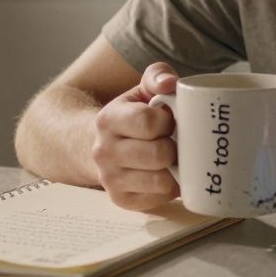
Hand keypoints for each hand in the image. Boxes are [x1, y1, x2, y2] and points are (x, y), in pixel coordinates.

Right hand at [91, 62, 179, 210]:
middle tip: (175, 141)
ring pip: (161, 181)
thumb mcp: (141, 90)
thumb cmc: (132, 115)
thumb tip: (171, 83)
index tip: (169, 119)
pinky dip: (169, 188)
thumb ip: (157, 76)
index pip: (149, 122)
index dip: (168, 121)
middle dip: (175, 147)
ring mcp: (110, 179)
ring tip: (173, 158)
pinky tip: (165, 174)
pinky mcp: (121, 200)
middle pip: (159, 154)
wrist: (100, 144)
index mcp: (108, 119)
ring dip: (175, 170)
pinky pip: (160, 198)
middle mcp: (104, 151)